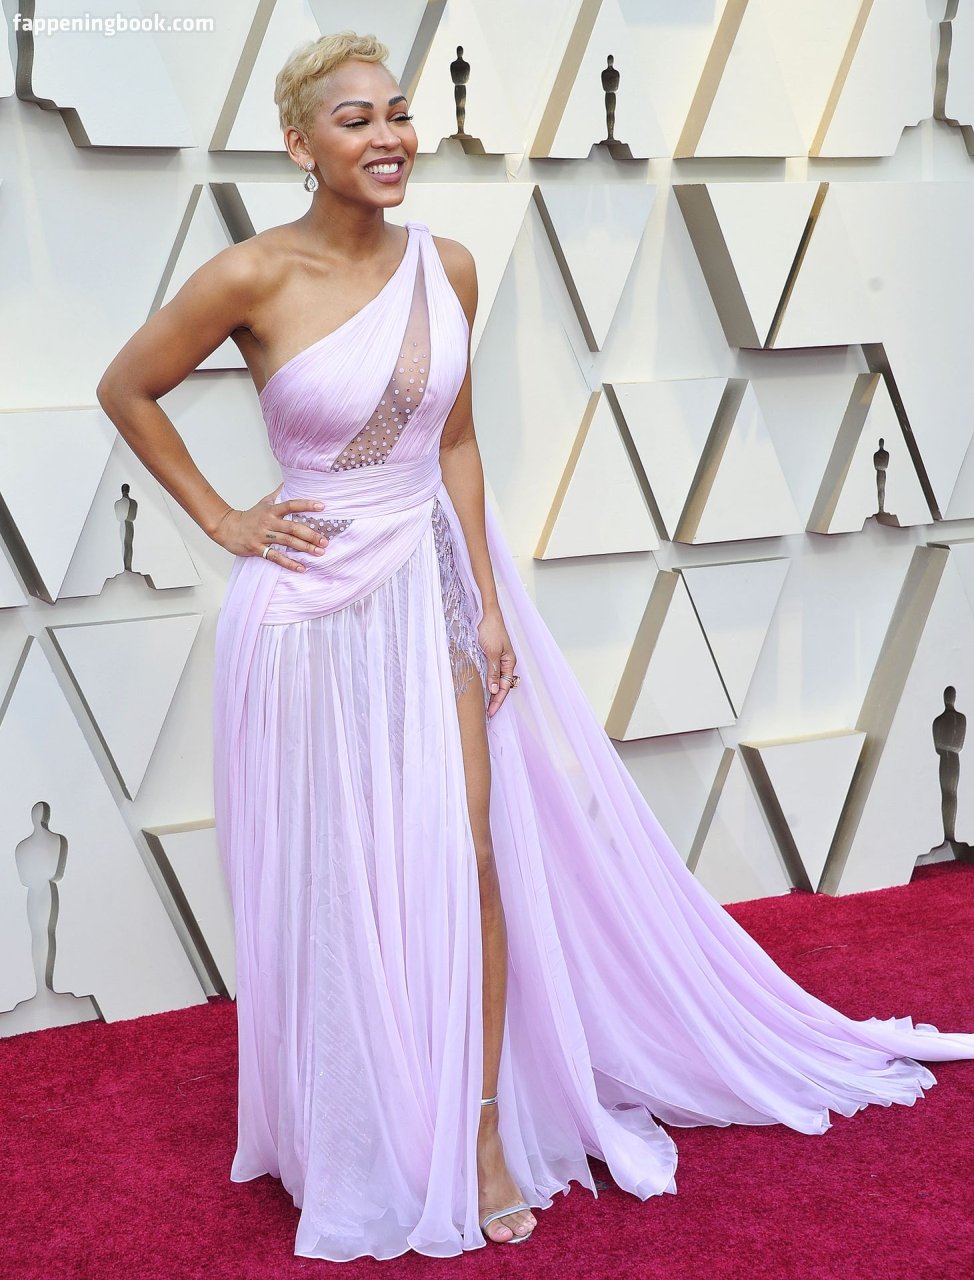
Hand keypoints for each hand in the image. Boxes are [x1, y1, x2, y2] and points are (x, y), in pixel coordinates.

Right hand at [212, 486, 329, 572]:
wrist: (227, 528)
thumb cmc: (249, 516)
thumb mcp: (264, 503)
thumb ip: (278, 494)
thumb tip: (289, 481)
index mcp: (271, 511)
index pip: (291, 505)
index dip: (306, 505)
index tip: (322, 506)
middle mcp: (268, 522)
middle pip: (292, 527)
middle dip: (310, 534)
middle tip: (325, 541)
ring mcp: (263, 536)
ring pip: (287, 542)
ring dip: (304, 548)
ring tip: (319, 553)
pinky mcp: (258, 549)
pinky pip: (276, 557)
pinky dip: (289, 563)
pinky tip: (302, 568)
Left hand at [478, 604, 516, 718]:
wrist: (488, 615)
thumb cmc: (492, 630)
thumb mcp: (491, 652)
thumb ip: (493, 671)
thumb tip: (493, 690)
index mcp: (509, 663)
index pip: (504, 687)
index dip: (498, 701)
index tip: (491, 712)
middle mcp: (505, 664)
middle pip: (502, 687)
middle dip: (495, 701)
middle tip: (488, 714)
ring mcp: (498, 661)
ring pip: (496, 682)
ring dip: (491, 693)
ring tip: (484, 706)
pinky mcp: (491, 657)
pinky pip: (490, 674)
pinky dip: (486, 684)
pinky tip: (481, 690)